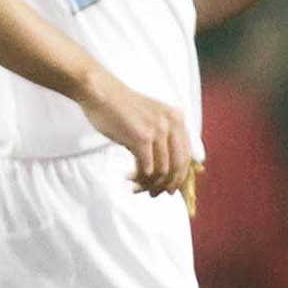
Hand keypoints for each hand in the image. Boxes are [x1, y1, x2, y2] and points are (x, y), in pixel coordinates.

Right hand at [78, 67, 194, 197]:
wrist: (101, 92)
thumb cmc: (120, 107)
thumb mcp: (150, 119)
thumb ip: (161, 137)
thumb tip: (163, 168)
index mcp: (177, 119)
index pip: (186, 156)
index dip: (178, 177)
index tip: (168, 189)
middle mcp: (172, 124)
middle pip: (177, 166)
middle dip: (165, 185)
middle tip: (152, 194)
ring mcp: (157, 130)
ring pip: (162, 170)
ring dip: (148, 184)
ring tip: (135, 187)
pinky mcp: (141, 137)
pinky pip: (146, 168)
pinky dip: (138, 178)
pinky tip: (128, 177)